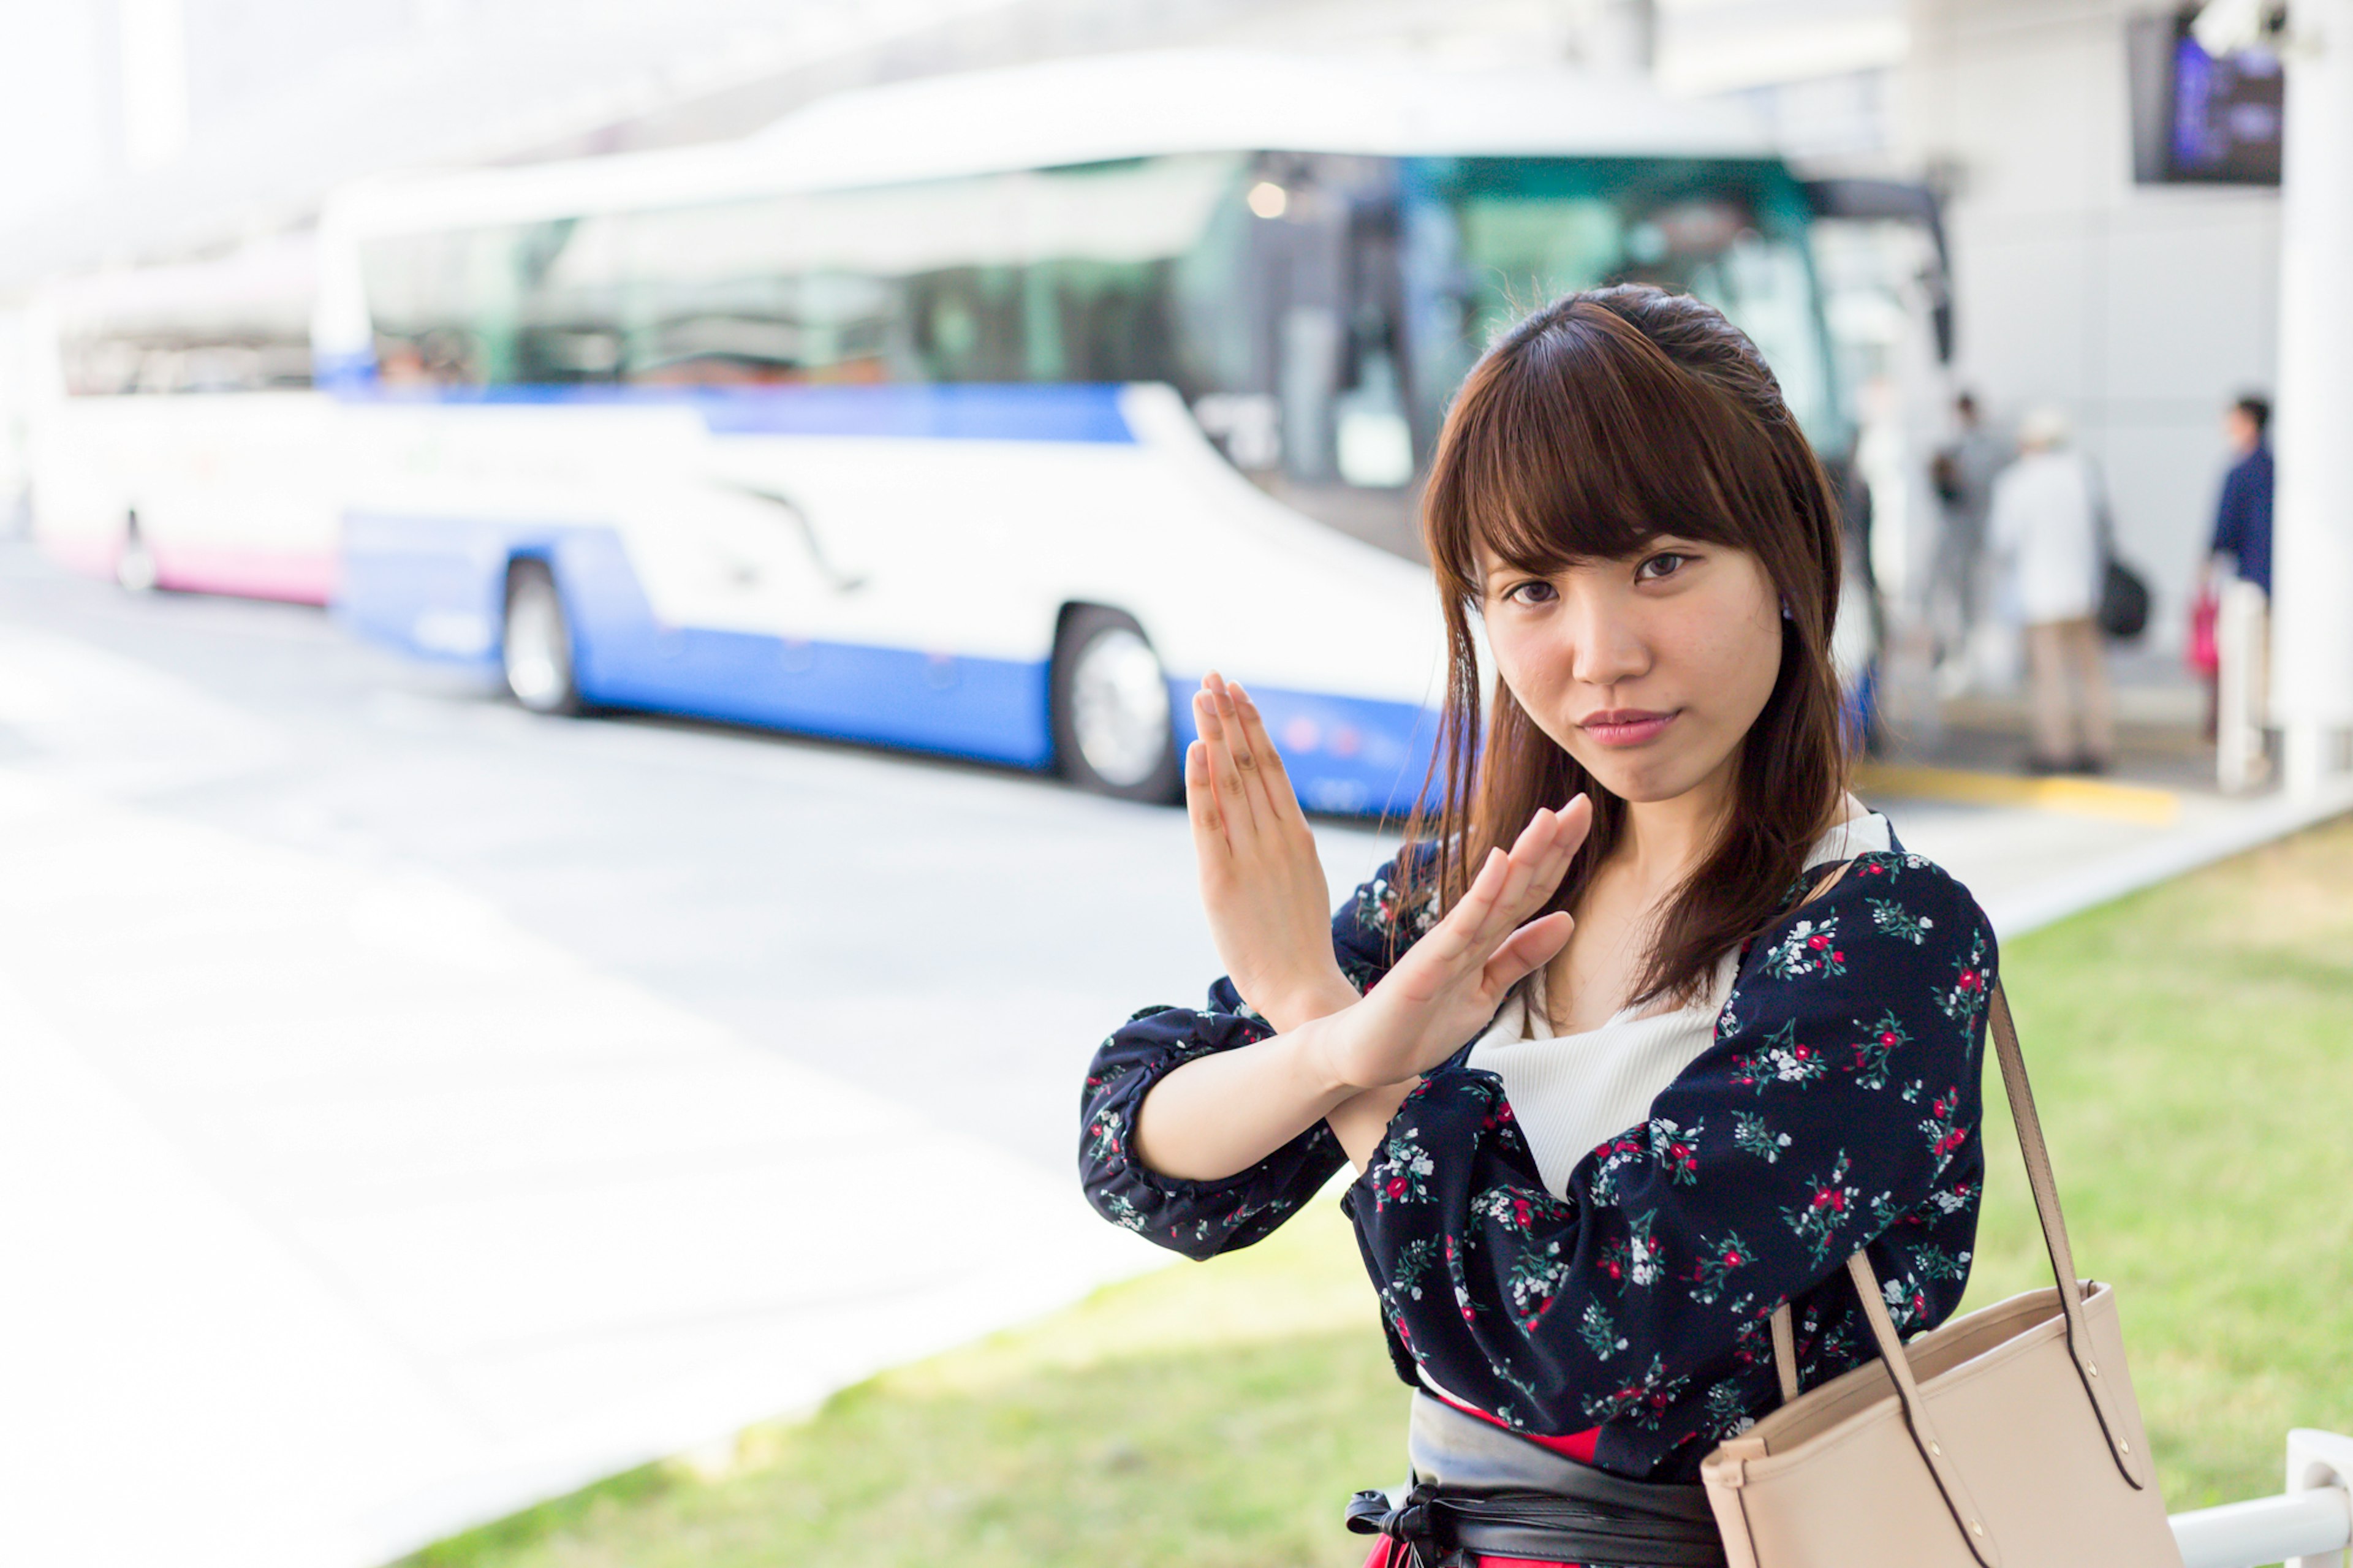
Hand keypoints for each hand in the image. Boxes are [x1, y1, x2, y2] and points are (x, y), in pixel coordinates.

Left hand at [1186, 673, 1356, 1031]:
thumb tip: (1270, 817)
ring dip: (1215, 734)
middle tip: (1216, 676)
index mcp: (1297, 836)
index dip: (1252, 726)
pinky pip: (1210, 821)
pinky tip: (1197, 749)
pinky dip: (1203, 783)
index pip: (1272, 768)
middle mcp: (1276, 837)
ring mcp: (1250, 855)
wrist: (1304, 988)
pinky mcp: (1222, 879)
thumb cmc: (1299, 943)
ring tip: (1204, 694)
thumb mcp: (1300, 881)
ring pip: (1231, 781)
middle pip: (1250, 764)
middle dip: (1231, 716)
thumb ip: (1283, 845)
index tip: (1238, 692)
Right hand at [1309, 797, 1590, 1089]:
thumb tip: (1568, 919)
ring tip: (1549, 818)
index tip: (1584, 815)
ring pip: (1494, 895)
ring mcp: (1447, 945)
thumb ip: (1521, 956)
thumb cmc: (1421, 1023)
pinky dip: (1482, 893)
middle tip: (1582, 802)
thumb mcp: (1486, 991)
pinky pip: (1461, 925)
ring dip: (1523, 856)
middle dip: (1551, 843)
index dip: (1559, 854)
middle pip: (1518, 883)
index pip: (1530, 890)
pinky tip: (1500, 861)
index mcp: (1486, 939)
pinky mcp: (1427, 964)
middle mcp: (1469, 932)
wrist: (1365, 1055)